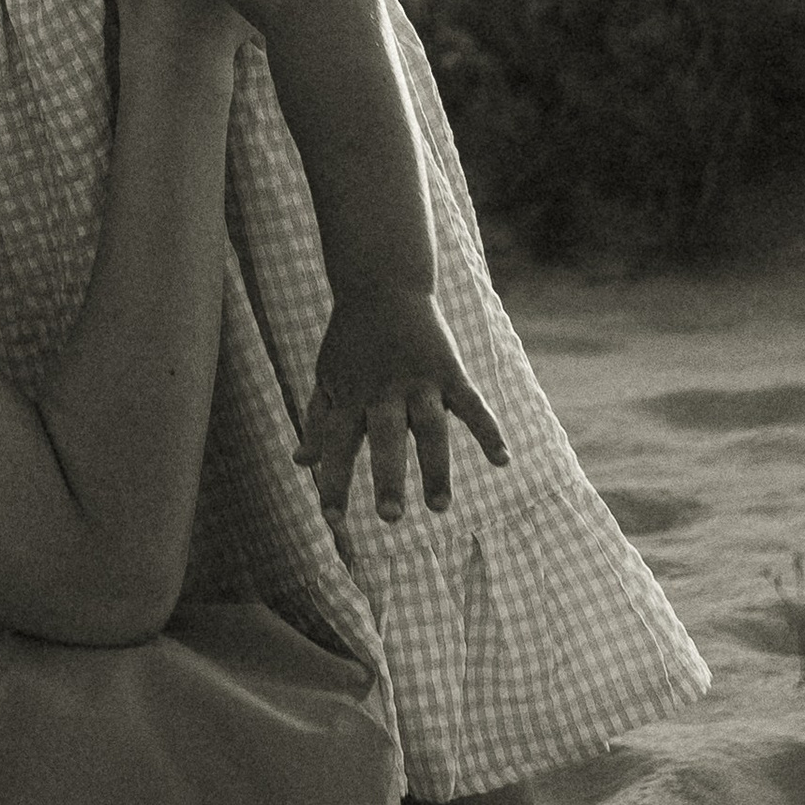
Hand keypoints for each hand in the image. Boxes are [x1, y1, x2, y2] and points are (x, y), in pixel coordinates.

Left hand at [299, 284, 508, 528]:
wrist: (381, 283)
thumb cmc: (350, 340)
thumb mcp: (327, 377)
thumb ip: (318, 422)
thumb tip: (301, 464)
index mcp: (350, 395)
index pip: (339, 447)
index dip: (335, 483)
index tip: (333, 521)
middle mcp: (384, 390)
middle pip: (386, 439)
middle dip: (388, 478)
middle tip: (390, 517)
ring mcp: (419, 379)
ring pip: (430, 428)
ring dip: (436, 468)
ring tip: (439, 507)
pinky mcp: (449, 369)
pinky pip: (472, 403)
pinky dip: (488, 430)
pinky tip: (503, 460)